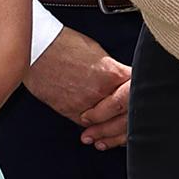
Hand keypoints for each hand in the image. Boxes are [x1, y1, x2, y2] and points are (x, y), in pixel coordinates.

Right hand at [29, 29, 135, 149]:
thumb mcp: (99, 53)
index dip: (140, 102)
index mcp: (113, 74)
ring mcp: (86, 103)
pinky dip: (91, 130)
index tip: (138, 104)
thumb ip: (112, 72)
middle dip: (127, 123)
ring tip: (110, 134)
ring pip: (106, 126)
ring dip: (110, 132)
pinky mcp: (69, 110)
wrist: (39, 47)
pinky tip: (94, 134)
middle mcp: (102, 91)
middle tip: (125, 124)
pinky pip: (86, 126)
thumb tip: (119, 82)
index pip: (136, 95)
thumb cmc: (65, 44)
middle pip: (125, 116)